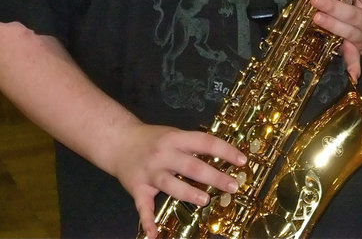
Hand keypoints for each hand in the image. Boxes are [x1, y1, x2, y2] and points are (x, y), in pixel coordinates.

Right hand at [111, 122, 246, 238]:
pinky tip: (154, 235)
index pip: (205, 142)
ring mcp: (150, 172)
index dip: (225, 151)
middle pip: (192, 166)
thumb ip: (192, 145)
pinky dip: (148, 222)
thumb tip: (221, 155)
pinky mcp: (137, 188)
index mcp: (176, 138)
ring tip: (205, 201)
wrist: (118, 140)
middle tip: (233, 186)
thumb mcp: (173, 134)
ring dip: (189, 193)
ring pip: (171, 184)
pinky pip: (143, 207)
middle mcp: (164, 154)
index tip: (242, 161)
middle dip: (214, 176)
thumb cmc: (152, 138)